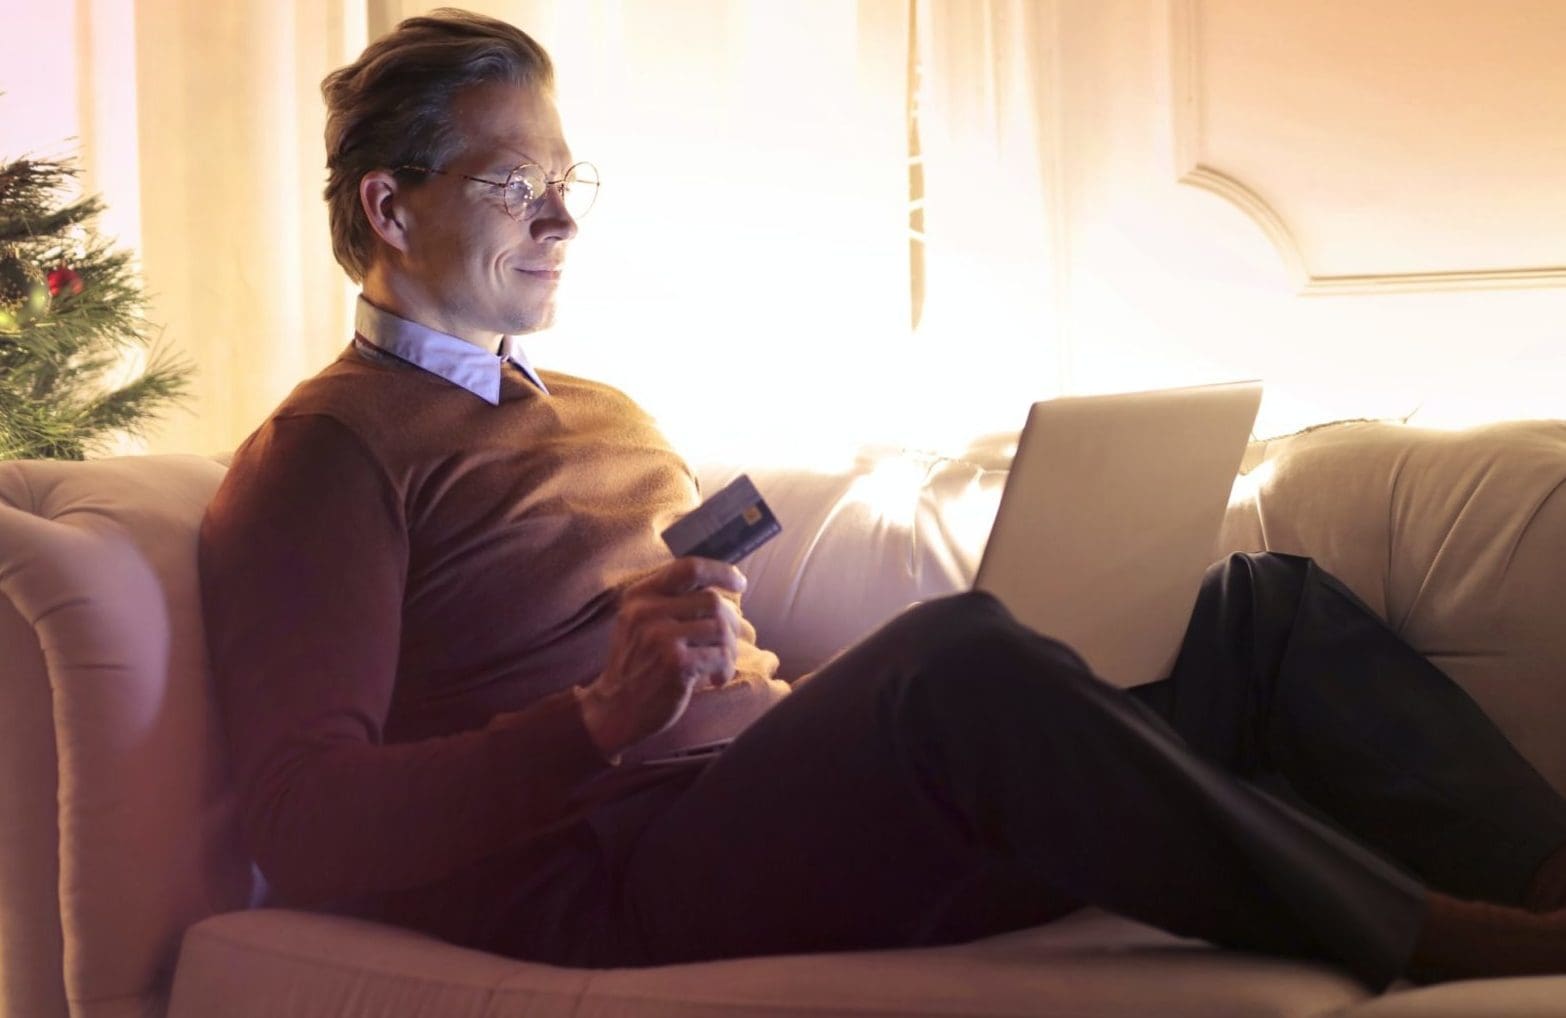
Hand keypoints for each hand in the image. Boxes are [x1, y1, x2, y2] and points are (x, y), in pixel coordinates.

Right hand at [577, 557, 745, 759]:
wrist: (615, 709)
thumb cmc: (638, 665)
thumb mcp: (641, 622)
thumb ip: (672, 601)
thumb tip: (726, 591)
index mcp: (640, 595)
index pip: (689, 568)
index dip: (721, 572)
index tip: (740, 583)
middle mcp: (647, 611)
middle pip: (712, 600)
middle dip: (731, 621)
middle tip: (729, 642)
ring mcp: (660, 636)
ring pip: (720, 627)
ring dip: (730, 648)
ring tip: (722, 663)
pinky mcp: (675, 663)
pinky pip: (720, 655)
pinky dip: (726, 667)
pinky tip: (716, 678)